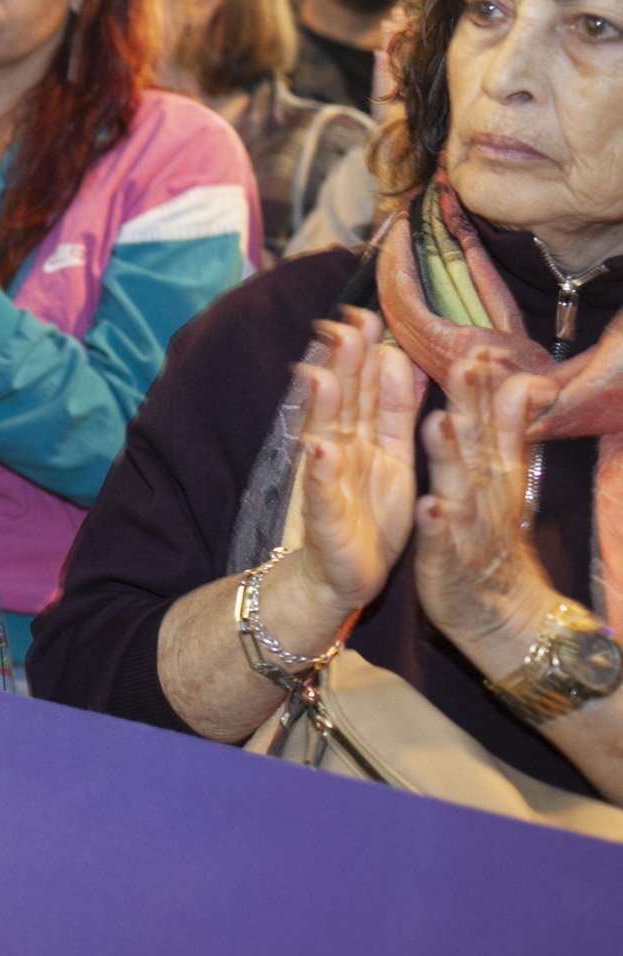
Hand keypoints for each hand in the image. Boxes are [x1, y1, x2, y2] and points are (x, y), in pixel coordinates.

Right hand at [292, 307, 423, 611]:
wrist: (341, 575)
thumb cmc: (368, 516)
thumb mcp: (391, 454)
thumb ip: (393, 408)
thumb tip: (397, 355)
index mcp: (365, 436)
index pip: (364, 386)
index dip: (363, 353)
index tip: (366, 314)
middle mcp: (341, 452)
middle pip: (341, 402)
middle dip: (341, 366)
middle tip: (343, 326)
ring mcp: (329, 483)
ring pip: (324, 437)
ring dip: (320, 408)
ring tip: (318, 373)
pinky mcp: (325, 519)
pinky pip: (322, 493)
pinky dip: (319, 472)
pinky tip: (316, 449)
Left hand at [411, 347, 563, 671]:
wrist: (500, 611)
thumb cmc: (489, 533)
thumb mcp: (502, 478)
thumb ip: (508, 431)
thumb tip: (524, 382)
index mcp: (492, 468)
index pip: (490, 419)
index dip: (483, 384)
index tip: (477, 344)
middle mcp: (485, 491)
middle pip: (480, 443)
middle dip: (472, 405)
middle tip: (465, 364)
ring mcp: (468, 525)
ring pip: (460, 486)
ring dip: (451, 455)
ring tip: (438, 422)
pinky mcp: (448, 559)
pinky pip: (443, 540)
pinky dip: (439, 523)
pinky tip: (431, 507)